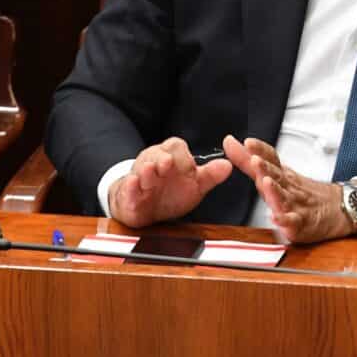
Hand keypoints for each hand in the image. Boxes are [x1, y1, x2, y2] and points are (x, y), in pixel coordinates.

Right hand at [105, 137, 233, 228]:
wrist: (146, 209)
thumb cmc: (171, 193)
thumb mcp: (195, 185)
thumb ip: (210, 175)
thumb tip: (229, 165)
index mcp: (171, 157)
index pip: (176, 147)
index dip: (183, 157)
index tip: (190, 169)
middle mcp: (154, 162)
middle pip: (157, 154)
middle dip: (162, 159)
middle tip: (167, 165)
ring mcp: (140, 176)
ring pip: (141, 168)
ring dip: (146, 170)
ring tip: (150, 172)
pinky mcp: (129, 193)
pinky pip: (128, 187)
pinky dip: (131, 187)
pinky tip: (134, 185)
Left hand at [223, 134, 352, 244]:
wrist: (336, 209)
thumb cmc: (302, 192)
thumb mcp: (275, 173)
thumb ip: (247, 160)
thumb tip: (229, 142)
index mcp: (281, 174)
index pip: (271, 158)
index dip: (260, 149)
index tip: (248, 142)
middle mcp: (287, 187)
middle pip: (277, 175)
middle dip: (265, 167)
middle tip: (255, 160)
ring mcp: (294, 204)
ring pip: (283, 197)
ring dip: (274, 190)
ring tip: (266, 182)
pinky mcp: (300, 224)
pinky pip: (292, 222)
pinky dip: (284, 220)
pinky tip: (276, 218)